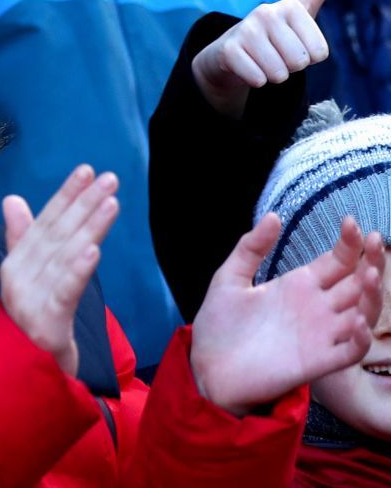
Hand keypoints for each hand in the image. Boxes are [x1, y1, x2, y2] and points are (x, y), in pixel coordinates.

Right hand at [0, 166, 119, 375]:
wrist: (26, 373)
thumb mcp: (29, 280)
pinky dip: (78, 269)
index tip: (87, 170)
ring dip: (88, 227)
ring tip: (111, 203)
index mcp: (19, 262)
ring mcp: (31, 297)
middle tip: (109, 178)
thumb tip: (12, 199)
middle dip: (84, 203)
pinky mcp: (45, 320)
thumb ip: (22, 239)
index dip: (66, 195)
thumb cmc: (32, 324)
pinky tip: (94, 250)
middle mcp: (21, 274)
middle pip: (58, 233)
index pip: (46, 222)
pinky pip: (64, 291)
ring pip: (65, 256)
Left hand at [190, 214, 385, 413]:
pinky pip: (350, 352)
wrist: (207, 367)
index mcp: (299, 285)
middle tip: (375, 240)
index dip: (349, 243)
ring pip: (363, 314)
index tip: (351, 221)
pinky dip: (360, 338)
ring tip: (370, 273)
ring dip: (371, 296)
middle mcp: (317, 308)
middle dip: (370, 261)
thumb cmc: (220, 325)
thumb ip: (250, 248)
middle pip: (357, 283)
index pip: (337, 261)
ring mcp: (321, 335)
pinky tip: (357, 320)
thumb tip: (274, 215)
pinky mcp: (318, 362)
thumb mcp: (229, 279)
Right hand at [191, 0, 339, 118]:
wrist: (230, 50)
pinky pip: (257, 79)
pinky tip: (247, 68)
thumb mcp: (300, 11)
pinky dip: (255, 80)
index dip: (309, 57)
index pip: (319, 53)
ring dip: (272, 75)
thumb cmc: (274, 33)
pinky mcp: (228, 50)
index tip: (294, 45)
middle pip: (299, 62)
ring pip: (278, 73)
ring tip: (261, 60)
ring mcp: (245, 30)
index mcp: (289, 6)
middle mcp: (266, 13)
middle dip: (290, 67)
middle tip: (276, 55)